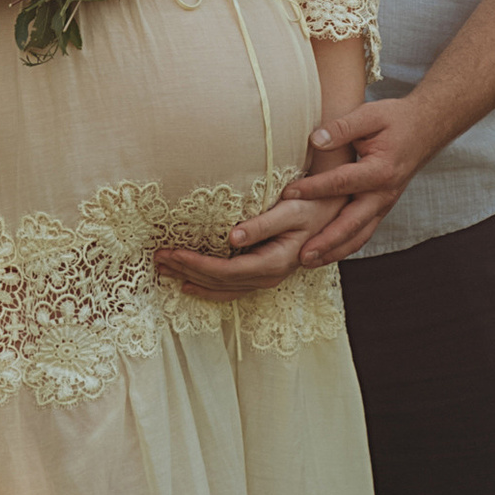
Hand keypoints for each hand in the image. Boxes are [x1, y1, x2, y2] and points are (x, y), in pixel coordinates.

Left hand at [154, 197, 314, 303]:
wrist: (335, 213)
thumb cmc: (313, 206)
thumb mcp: (290, 210)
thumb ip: (261, 225)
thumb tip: (232, 237)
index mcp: (273, 262)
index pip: (225, 270)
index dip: (196, 264)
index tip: (172, 252)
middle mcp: (269, 277)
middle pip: (219, 282)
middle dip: (187, 271)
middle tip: (159, 258)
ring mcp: (267, 278)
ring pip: (222, 288)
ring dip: (192, 280)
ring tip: (165, 271)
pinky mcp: (264, 274)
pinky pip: (231, 289)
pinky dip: (208, 289)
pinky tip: (190, 286)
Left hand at [279, 94, 438, 263]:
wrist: (426, 129)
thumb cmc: (397, 119)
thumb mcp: (371, 115)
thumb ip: (342, 128)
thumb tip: (314, 140)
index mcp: (381, 170)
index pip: (342, 183)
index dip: (314, 188)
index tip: (288, 193)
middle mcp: (384, 194)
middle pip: (351, 224)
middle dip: (325, 241)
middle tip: (301, 254)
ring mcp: (384, 205)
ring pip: (359, 236)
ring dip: (334, 251)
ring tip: (308, 261)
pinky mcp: (381, 208)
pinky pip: (363, 233)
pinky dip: (345, 245)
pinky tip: (326, 252)